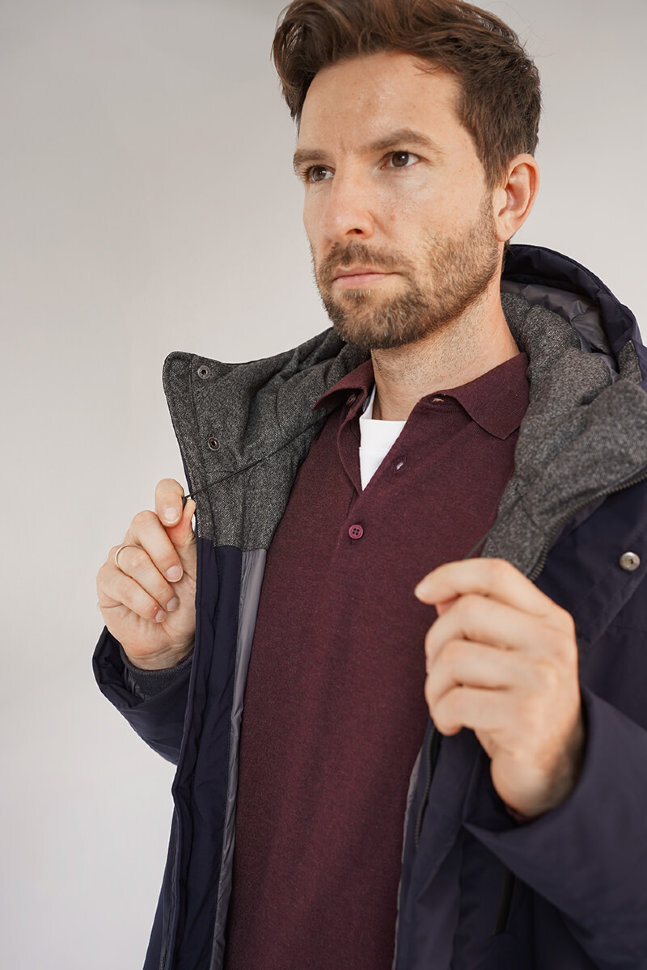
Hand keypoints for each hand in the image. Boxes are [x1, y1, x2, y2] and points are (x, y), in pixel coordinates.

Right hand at [97, 479, 196, 669]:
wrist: (171, 638)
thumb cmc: (187, 601)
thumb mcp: (197, 571)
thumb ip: (189, 541)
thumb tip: (188, 507)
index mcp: (166, 527)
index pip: (163, 493)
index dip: (167, 497)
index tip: (174, 516)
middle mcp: (140, 537)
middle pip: (143, 522)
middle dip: (164, 552)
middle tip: (177, 575)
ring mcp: (120, 557)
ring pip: (135, 559)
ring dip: (158, 587)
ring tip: (170, 603)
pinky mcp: (107, 581)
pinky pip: (122, 584)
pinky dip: (145, 602)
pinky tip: (156, 612)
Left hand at [415, 558, 584, 818]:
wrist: (557, 767)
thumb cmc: (521, 702)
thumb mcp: (507, 653)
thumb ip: (478, 619)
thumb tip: (439, 591)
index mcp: (550, 619)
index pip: (496, 573)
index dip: (452, 574)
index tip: (423, 591)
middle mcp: (551, 644)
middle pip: (466, 612)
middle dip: (435, 642)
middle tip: (438, 671)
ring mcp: (540, 680)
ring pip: (454, 657)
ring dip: (435, 685)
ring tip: (445, 702)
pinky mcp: (523, 717)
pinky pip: (455, 700)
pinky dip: (441, 713)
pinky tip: (453, 724)